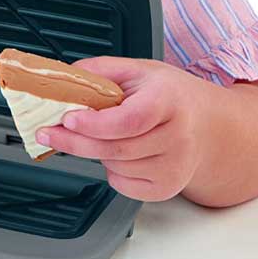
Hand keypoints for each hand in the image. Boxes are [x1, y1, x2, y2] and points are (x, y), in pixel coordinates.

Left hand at [34, 56, 211, 201]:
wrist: (208, 126)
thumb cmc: (170, 96)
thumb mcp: (139, 70)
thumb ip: (100, 71)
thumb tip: (64, 78)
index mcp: (169, 101)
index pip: (130, 120)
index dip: (95, 123)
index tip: (68, 118)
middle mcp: (178, 137)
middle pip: (115, 148)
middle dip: (75, 142)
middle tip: (49, 133)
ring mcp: (175, 166)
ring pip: (115, 166)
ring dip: (95, 152)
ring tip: (103, 135)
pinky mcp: (167, 187)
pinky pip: (122, 184)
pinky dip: (110, 169)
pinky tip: (119, 152)